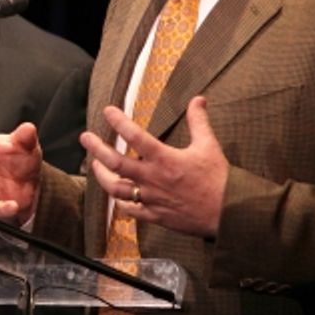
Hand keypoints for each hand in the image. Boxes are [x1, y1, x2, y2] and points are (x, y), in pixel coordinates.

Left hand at [79, 95, 227, 237]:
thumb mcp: (209, 145)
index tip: (107, 111)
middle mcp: (153, 179)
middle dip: (96, 149)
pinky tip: (115, 195)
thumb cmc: (219, 178)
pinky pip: (130, 210)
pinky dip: (119, 202)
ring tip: (94, 165)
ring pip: (116, 189)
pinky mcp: (155, 215)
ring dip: (101, 176)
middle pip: (115, 163)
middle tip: (84, 138)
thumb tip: (198, 99)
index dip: (119, 122)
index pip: (135, 137)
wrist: (229, 212)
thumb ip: (199, 121)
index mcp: (165, 159)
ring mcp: (151, 198)